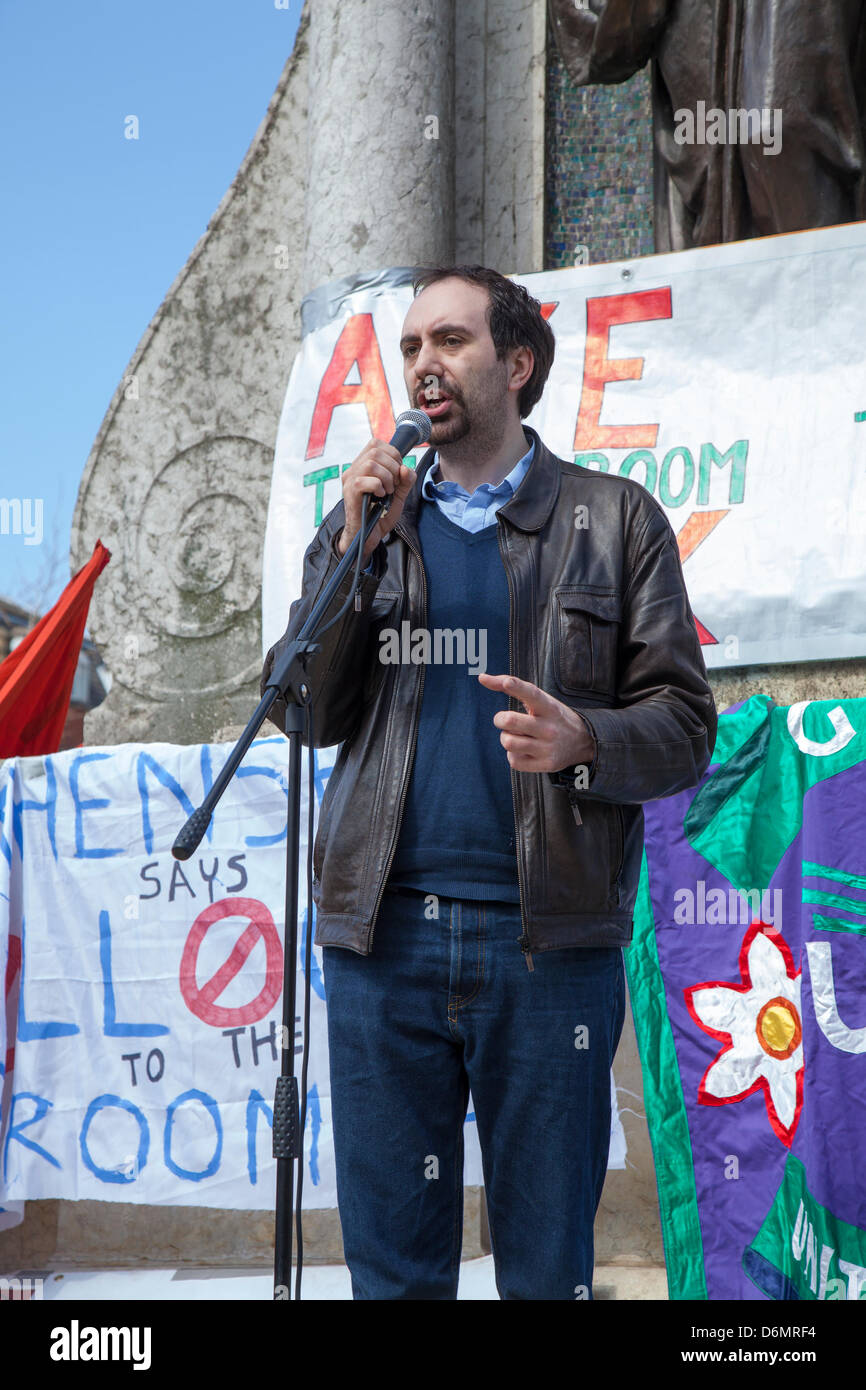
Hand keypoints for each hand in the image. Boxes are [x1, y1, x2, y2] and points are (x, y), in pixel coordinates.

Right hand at [337, 438, 416, 560]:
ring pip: (371, 463)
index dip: (392, 453)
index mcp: (362, 466)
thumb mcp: (398, 496)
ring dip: (387, 477)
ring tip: (388, 491)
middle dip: (393, 466)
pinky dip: (378, 487)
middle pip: (375, 451)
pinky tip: (380, 497)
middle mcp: (353, 469)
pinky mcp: (350, 492)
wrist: (367, 537)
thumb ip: (405, 481)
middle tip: (395, 484)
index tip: (398, 472)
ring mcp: (349, 480)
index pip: (375, 443)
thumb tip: (406, 468)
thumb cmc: (379, 516)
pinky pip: (365, 480)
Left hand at [477, 673, 595, 773]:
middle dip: (500, 719)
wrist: (583, 742)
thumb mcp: (541, 700)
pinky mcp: (545, 764)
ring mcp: (548, 748)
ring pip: (508, 742)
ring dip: (506, 738)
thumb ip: (512, 687)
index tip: (507, 682)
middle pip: (510, 721)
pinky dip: (513, 755)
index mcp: (549, 707)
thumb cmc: (552, 716)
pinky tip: (524, 750)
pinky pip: (513, 760)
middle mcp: (549, 727)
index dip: (517, 687)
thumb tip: (482, 677)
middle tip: (504, 720)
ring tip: (516, 736)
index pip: (532, 694)